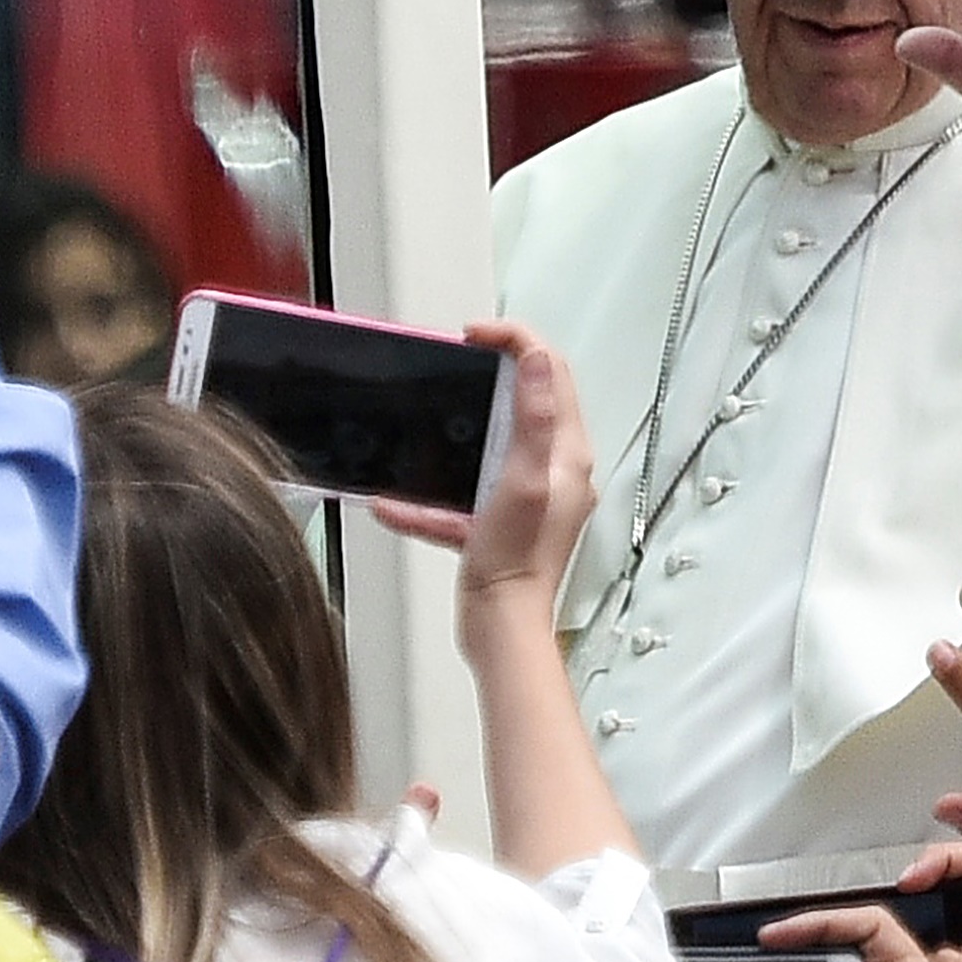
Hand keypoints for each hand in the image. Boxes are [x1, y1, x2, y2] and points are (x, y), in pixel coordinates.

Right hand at [371, 323, 594, 588]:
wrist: (501, 626)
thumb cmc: (516, 563)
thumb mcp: (523, 480)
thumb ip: (533, 418)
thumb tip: (538, 360)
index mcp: (565, 455)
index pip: (552, 372)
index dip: (518, 340)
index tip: (478, 335)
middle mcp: (554, 471)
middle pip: (528, 400)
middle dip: (493, 371)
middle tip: (460, 358)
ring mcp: (528, 496)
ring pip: (495, 442)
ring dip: (464, 426)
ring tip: (434, 414)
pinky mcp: (501, 521)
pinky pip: (464, 495)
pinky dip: (433, 497)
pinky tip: (396, 505)